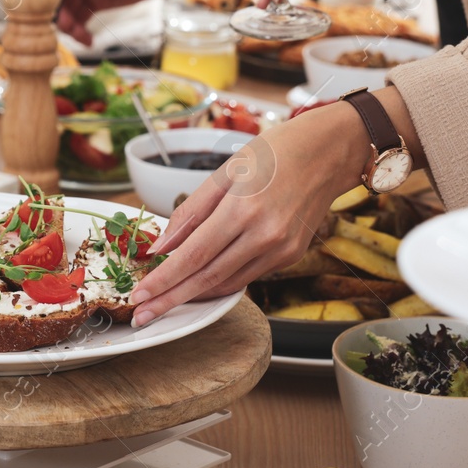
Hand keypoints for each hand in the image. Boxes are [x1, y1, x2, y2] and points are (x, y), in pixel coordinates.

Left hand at [129, 101, 370, 323]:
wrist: (329, 152)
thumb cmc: (275, 152)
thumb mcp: (225, 171)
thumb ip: (191, 212)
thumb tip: (162, 247)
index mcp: (243, 210)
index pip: (193, 257)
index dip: (163, 281)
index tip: (138, 296)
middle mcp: (265, 236)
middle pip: (207, 278)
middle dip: (171, 300)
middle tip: (141, 315)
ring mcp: (281, 250)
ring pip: (227, 283)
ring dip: (193, 296)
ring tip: (162, 303)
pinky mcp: (290, 256)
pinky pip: (247, 276)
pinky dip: (220, 282)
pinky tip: (199, 283)